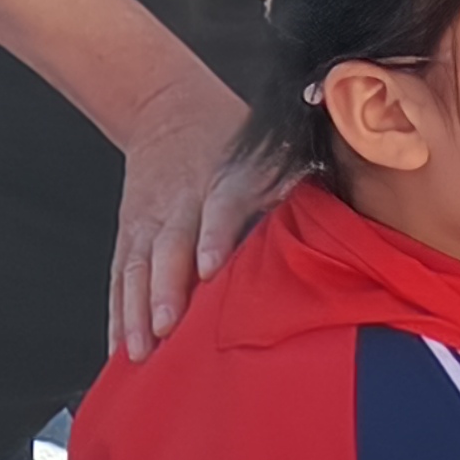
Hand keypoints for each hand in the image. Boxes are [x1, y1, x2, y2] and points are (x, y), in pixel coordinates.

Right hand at [107, 68, 281, 364]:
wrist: (165, 107)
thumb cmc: (226, 136)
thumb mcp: (263, 148)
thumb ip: (293, 183)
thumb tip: (341, 220)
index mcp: (217, 179)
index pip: (214, 207)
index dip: (211, 236)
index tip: (208, 269)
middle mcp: (176, 202)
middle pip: (166, 247)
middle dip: (164, 288)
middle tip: (166, 329)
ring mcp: (147, 220)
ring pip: (136, 267)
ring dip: (135, 310)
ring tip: (138, 352)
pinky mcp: (128, 235)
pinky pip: (119, 276)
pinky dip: (118, 313)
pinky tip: (120, 348)